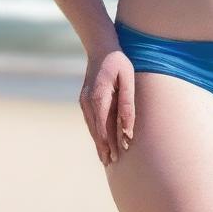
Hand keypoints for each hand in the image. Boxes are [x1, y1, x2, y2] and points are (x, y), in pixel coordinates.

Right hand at [79, 47, 135, 166]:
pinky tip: (100, 141)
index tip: (117, 156)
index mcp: (99, 97)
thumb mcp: (128, 79)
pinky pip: (90, 120)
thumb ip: (127, 103)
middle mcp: (88, 102)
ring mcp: (84, 101)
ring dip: (99, 143)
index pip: (104, 127)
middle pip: (96, 130)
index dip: (111, 143)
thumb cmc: (119, 62)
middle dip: (104, 148)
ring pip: (92, 127)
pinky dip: (95, 132)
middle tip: (111, 164)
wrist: (100, 47)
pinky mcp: (85, 100)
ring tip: (106, 158)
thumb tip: (127, 128)